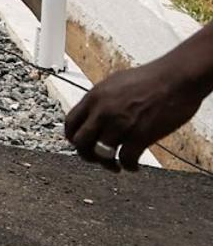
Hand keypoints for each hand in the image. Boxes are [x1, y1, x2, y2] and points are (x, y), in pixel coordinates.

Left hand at [63, 55, 203, 171]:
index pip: (70, 122)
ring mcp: (120, 124)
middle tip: (96, 159)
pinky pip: (126, 159)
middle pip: (80, 142)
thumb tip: (95, 113)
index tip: (80, 145)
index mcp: (94, 97)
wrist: (175, 79)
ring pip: (100, 154)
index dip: (72, 138)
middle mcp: (102, 111)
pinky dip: (129, 166)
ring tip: (115, 166)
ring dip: (107, 164)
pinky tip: (133, 166)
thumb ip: (101, 100)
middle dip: (86, 155)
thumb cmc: (150, 79)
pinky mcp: (140, 135)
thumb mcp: (114, 83)